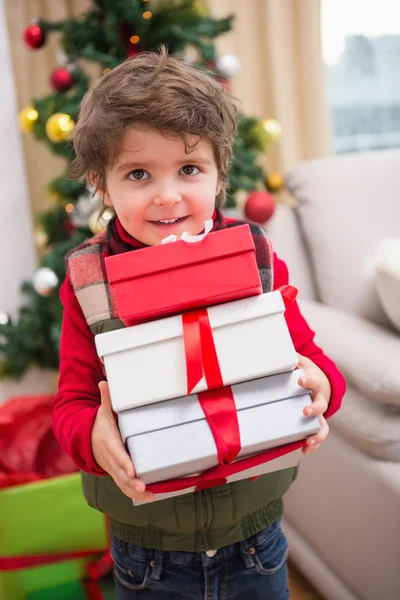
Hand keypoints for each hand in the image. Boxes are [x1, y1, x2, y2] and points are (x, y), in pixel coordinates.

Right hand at [91, 381, 153, 502]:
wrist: (87, 440)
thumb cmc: (100, 424)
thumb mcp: (103, 411)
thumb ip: (107, 398)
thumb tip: (104, 382)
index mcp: (108, 442)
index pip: (116, 454)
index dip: (124, 462)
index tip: (132, 469)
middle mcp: (110, 458)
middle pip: (120, 472)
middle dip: (131, 481)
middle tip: (143, 487)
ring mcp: (112, 468)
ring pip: (122, 483)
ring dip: (135, 491)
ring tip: (148, 496)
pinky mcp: (116, 474)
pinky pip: (124, 487)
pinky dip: (134, 494)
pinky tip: (149, 497)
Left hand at [297, 354, 330, 454]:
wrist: (324, 383)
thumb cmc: (307, 372)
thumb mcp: (302, 362)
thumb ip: (292, 357)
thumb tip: (278, 347)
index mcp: (315, 382)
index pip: (312, 380)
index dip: (307, 380)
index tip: (301, 380)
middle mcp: (319, 398)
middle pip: (320, 404)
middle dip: (313, 408)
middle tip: (305, 412)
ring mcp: (320, 412)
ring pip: (323, 425)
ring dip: (317, 433)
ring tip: (308, 441)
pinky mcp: (317, 422)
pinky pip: (318, 435)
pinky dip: (313, 444)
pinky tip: (305, 450)